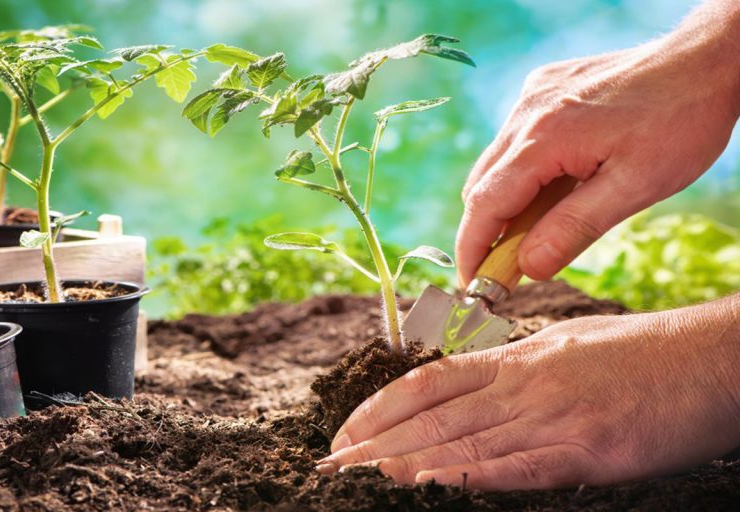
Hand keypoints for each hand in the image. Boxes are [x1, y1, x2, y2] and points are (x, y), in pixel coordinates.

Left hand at [316, 296, 739, 489]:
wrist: (709, 359)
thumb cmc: (639, 355)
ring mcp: (552, 415)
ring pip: (462, 441)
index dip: (379, 408)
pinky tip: (429, 485)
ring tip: (358, 476)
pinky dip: (469, 476)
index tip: (344, 430)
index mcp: (515, 359)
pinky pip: (517, 466)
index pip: (428, 383)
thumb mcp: (564, 347)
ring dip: (404, 462)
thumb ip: (514, 369)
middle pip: (432, 417)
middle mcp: (522, 384)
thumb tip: (471, 385)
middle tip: (329, 464)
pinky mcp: (587, 449)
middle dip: (374, 443)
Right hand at [456, 3, 739, 286]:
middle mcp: (526, 113)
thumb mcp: (635, 187)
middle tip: (509, 269)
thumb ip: (574, 228)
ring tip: (542, 227)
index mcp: (543, 138)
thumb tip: (529, 268)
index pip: (485, 205)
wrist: (707, 59)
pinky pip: (516, 139)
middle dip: (487, 230)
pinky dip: (524, 170)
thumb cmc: (681, 120)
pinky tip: (560, 181)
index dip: (473, 249)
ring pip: (498, 163)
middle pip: (482, 185)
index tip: (472, 285)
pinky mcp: (544, 87)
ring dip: (508, 200)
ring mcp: (533, 96)